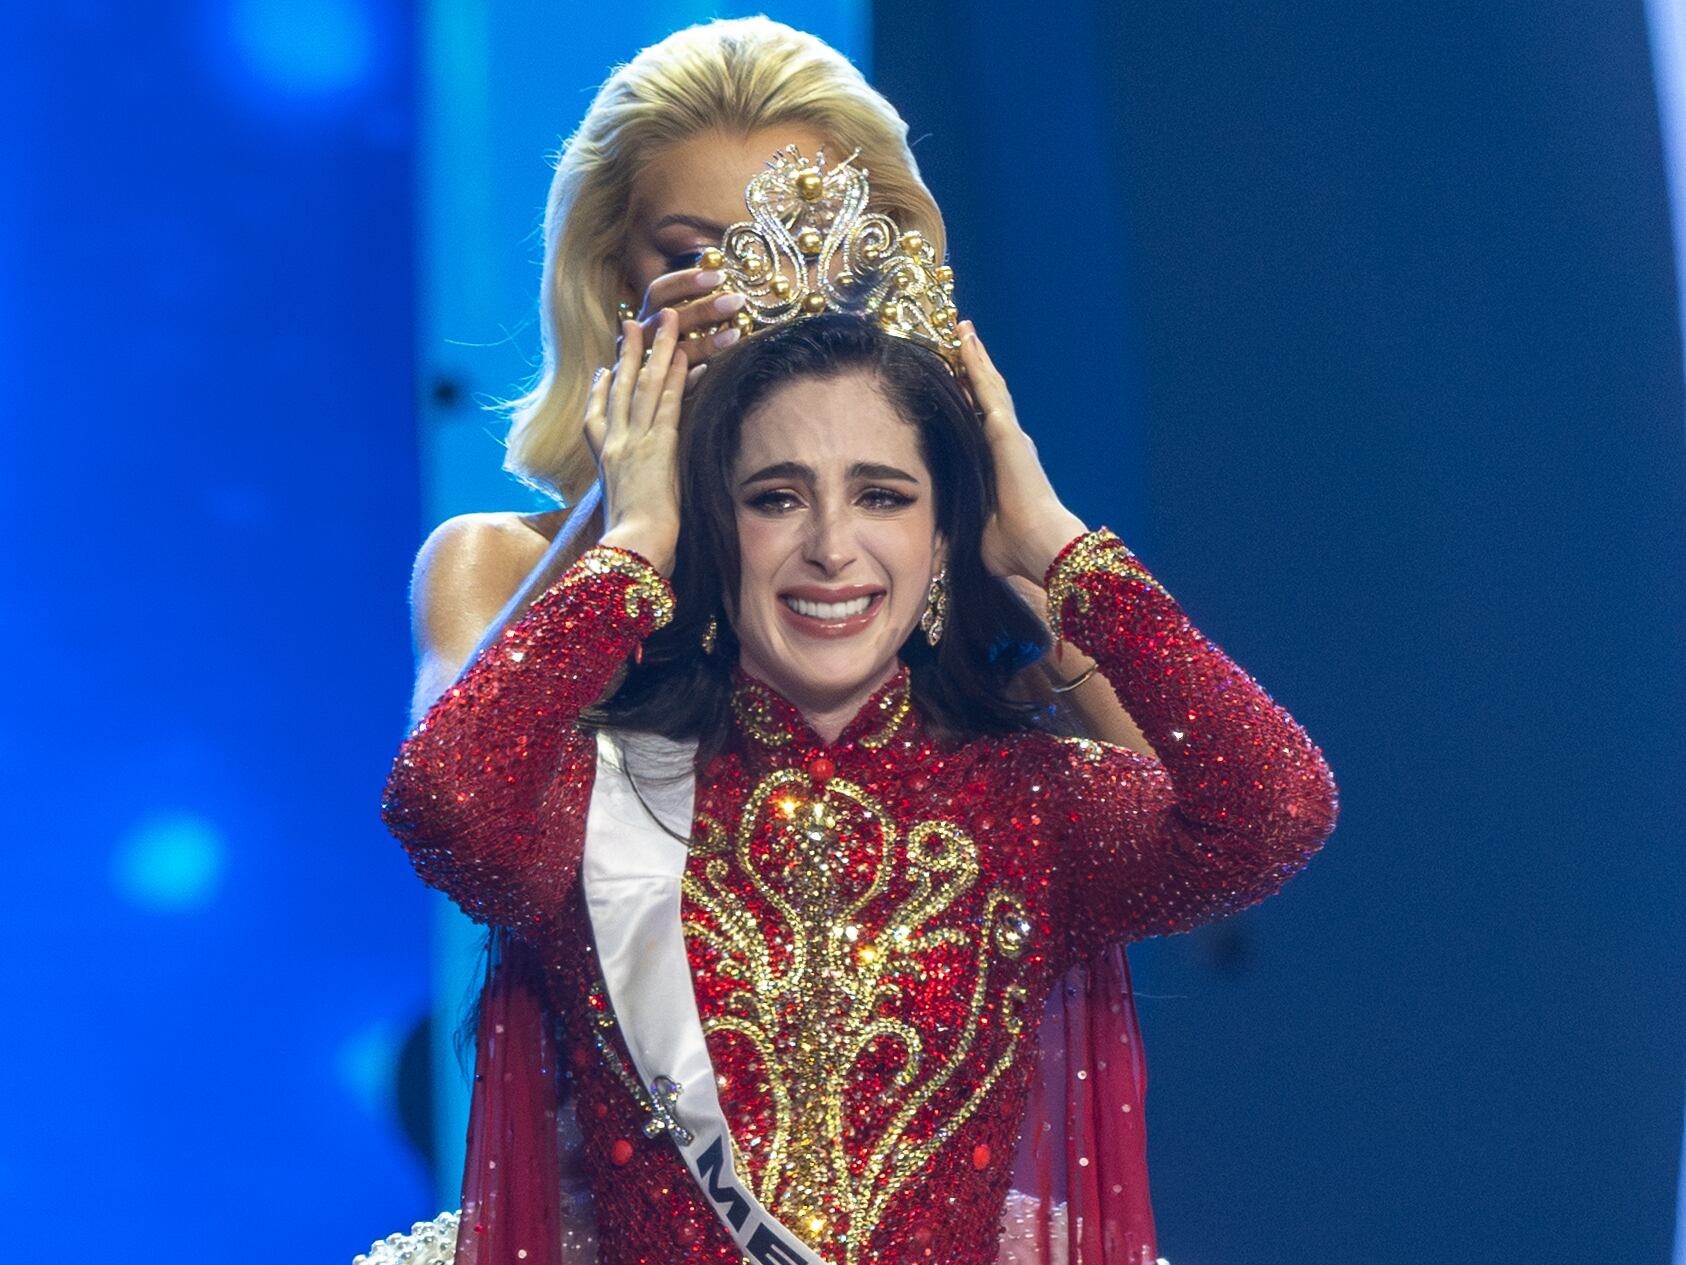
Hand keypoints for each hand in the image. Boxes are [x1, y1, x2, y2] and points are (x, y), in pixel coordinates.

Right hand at [584, 310, 686, 574]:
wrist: (633, 552)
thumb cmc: (629, 548)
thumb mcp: (620, 520)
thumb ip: (624, 505)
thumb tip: (627, 515)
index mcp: (603, 466)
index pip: (596, 419)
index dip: (600, 392)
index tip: (604, 371)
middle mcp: (615, 447)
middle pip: (620, 390)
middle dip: (627, 354)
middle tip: (632, 324)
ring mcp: (635, 443)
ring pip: (645, 386)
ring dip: (657, 350)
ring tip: (664, 319)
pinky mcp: (659, 447)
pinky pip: (669, 403)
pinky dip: (677, 378)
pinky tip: (684, 356)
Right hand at [625, 264, 747, 389]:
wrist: (640, 406)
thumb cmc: (671, 353)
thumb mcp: (674, 324)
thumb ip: (692, 304)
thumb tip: (720, 273)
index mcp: (646, 318)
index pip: (659, 291)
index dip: (686, 281)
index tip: (719, 276)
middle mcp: (641, 340)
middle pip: (666, 319)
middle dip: (703, 309)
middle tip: (736, 300)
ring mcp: (646, 367)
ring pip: (671, 353)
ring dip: (703, 344)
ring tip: (734, 334)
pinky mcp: (655, 395)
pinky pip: (673, 388)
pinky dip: (689, 379)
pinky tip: (710, 371)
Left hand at [959, 321, 1088, 582]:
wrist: (1040, 546)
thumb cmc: (1012, 547)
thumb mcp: (976, 530)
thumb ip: (962, 523)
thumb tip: (940, 540)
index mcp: (1001, 463)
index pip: (980, 422)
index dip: (970, 397)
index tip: (956, 379)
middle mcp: (1008, 442)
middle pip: (987, 395)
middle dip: (973, 366)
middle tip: (960, 337)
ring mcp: (1008, 433)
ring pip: (988, 385)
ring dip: (974, 356)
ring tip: (962, 328)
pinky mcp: (1006, 430)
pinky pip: (987, 388)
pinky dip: (976, 363)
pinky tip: (965, 340)